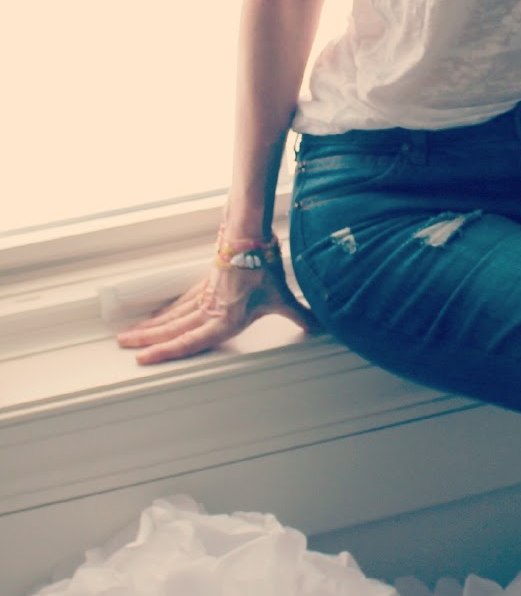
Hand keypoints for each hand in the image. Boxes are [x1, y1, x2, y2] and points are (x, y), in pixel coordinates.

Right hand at [116, 260, 319, 365]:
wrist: (248, 236)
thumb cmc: (263, 267)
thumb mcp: (282, 297)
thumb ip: (299, 315)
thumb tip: (320, 328)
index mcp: (225, 318)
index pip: (192, 341)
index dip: (167, 351)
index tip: (144, 358)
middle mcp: (210, 310)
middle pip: (173, 329)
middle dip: (149, 340)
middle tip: (124, 346)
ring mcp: (203, 297)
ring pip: (172, 316)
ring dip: (151, 327)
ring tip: (129, 334)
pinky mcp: (203, 286)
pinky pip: (180, 304)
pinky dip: (165, 313)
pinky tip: (156, 318)